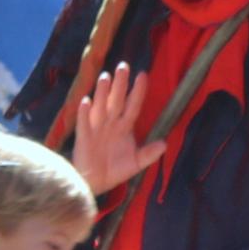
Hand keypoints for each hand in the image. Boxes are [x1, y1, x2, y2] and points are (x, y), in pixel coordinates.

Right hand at [67, 61, 165, 201]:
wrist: (95, 183)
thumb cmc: (114, 170)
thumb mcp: (135, 163)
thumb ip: (148, 154)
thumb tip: (165, 144)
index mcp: (124, 127)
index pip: (133, 105)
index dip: (138, 91)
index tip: (143, 75)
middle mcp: (111, 123)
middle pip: (116, 100)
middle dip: (120, 84)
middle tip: (123, 66)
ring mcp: (97, 128)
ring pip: (100, 107)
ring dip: (102, 93)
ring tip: (105, 77)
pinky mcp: (84, 137)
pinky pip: (84, 123)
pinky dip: (85, 112)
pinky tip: (86, 101)